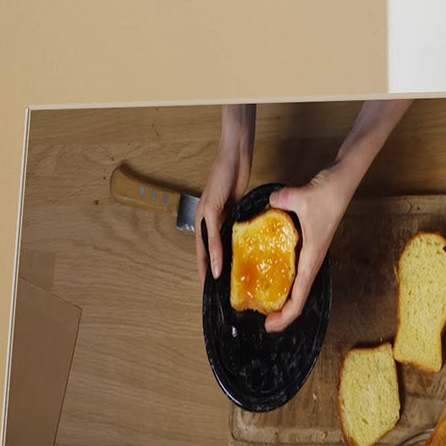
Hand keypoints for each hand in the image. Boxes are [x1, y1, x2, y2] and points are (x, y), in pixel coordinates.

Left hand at [196, 104, 255, 282]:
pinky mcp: (210, 208)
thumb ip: (236, 217)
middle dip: (205, 272)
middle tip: (210, 292)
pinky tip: (217, 267)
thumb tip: (243, 233)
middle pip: (202, 251)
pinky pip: (212, 235)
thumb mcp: (237, 202)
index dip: (209, 265)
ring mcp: (205, 214)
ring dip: (208, 266)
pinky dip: (214, 252)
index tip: (214, 283)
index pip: (207, 247)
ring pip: (205, 247)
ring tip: (212, 285)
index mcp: (210, 218)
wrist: (235, 153)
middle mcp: (204, 218)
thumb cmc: (236, 174)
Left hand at [263, 163, 360, 332]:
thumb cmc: (329, 191)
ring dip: (284, 299)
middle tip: (263, 322)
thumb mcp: (303, 197)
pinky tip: (269, 276)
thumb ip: (284, 200)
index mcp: (311, 256)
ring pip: (297, 284)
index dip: (286, 315)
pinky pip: (295, 268)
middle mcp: (312, 258)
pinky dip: (284, 279)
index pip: (299, 295)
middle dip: (283, 314)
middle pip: (298, 296)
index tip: (269, 325)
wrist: (344, 178)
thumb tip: (272, 201)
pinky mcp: (308, 242)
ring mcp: (310, 251)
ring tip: (264, 306)